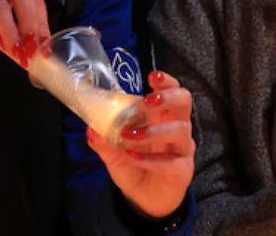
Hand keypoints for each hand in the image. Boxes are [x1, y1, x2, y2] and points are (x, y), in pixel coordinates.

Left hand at [86, 70, 194, 218]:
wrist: (143, 199)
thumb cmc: (133, 168)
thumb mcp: (114, 154)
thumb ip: (104, 141)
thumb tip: (91, 128)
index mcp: (162, 116)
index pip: (172, 91)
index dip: (166, 81)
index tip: (153, 76)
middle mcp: (176, 127)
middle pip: (184, 102)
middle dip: (168, 97)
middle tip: (149, 100)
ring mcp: (182, 148)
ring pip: (179, 130)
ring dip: (153, 131)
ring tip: (130, 136)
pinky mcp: (183, 170)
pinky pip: (171, 161)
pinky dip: (150, 159)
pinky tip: (133, 157)